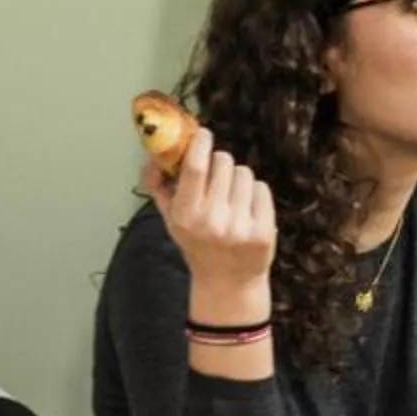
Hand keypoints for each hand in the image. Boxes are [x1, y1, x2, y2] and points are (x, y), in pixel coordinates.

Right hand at [153, 127, 276, 315]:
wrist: (227, 282)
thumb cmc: (197, 244)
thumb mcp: (172, 220)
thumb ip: (159, 186)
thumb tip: (153, 155)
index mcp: (186, 216)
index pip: (195, 168)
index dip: (201, 144)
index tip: (204, 134)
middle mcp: (212, 220)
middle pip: (224, 163)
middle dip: (220, 163)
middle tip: (217, 179)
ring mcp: (240, 225)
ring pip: (245, 173)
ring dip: (238, 179)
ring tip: (232, 199)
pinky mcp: (263, 229)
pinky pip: (262, 188)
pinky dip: (255, 193)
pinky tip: (247, 210)